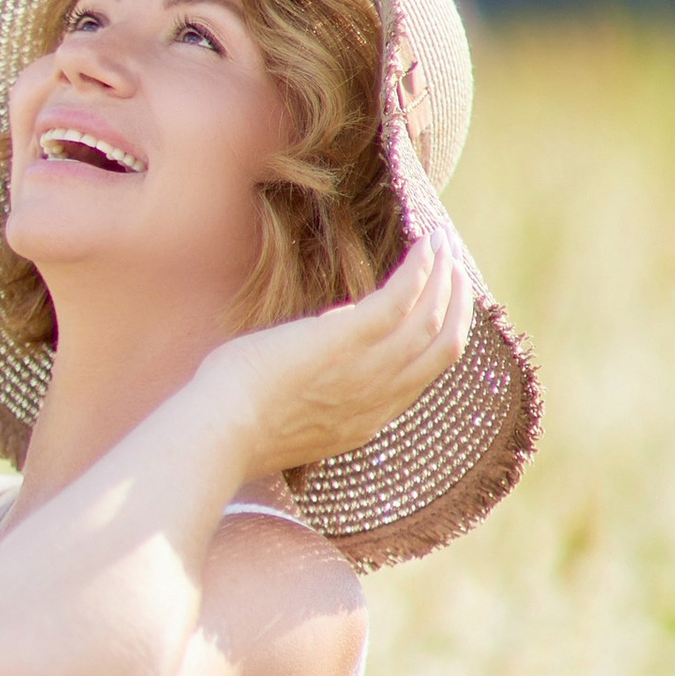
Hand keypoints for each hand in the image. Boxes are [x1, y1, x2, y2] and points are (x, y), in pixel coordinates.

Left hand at [198, 233, 474, 479]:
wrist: (219, 432)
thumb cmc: (233, 420)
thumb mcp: (290, 405)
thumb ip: (319, 378)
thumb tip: (333, 327)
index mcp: (366, 420)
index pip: (420, 376)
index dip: (437, 337)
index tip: (437, 306)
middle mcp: (379, 398)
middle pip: (442, 348)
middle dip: (454, 304)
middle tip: (454, 269)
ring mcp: (369, 370)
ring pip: (432, 320)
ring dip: (444, 277)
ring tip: (442, 243)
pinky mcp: (350, 339)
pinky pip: (403, 298)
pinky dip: (422, 268)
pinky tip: (425, 243)